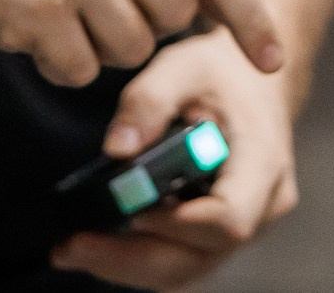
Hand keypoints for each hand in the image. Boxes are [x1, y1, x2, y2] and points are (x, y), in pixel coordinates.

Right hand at [0, 0, 282, 88]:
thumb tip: (226, 9)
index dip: (250, 19)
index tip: (270, 60)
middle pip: (175, 17)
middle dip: (144, 28)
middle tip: (96, 3)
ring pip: (131, 50)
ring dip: (99, 48)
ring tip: (61, 11)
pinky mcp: (38, 5)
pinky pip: (81, 69)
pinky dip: (60, 64)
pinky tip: (33, 30)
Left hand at [52, 30, 297, 287]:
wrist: (254, 84)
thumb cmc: (221, 73)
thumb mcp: (184, 66)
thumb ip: (149, 100)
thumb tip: (116, 149)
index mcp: (262, 161)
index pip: (229, 217)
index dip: (175, 224)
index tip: (127, 210)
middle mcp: (262, 205)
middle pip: (199, 256)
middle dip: (132, 257)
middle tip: (71, 246)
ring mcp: (247, 226)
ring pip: (187, 268)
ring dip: (128, 265)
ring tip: (72, 248)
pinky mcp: (221, 235)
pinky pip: (182, 261)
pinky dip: (139, 259)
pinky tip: (97, 245)